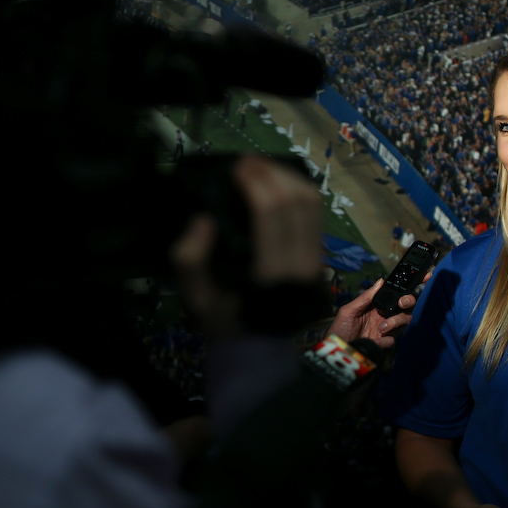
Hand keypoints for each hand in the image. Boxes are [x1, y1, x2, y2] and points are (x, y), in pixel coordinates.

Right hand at [169, 154, 320, 340]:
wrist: (256, 345)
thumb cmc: (222, 319)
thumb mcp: (194, 297)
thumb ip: (189, 259)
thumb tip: (204, 219)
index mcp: (269, 274)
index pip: (271, 214)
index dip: (255, 182)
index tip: (235, 168)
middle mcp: (300, 265)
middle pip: (296, 201)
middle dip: (271, 173)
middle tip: (246, 162)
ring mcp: (314, 261)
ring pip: (312, 204)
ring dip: (288, 177)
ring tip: (262, 168)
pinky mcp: (318, 257)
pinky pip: (316, 215)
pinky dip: (299, 190)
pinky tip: (278, 183)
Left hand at [325, 273, 430, 349]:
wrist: (335, 351)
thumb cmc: (339, 329)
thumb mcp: (349, 310)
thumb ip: (365, 297)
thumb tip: (381, 281)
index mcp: (376, 304)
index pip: (396, 292)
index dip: (411, 283)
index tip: (425, 275)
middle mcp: (384, 315)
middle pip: (406, 305)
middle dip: (408, 301)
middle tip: (401, 303)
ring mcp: (386, 329)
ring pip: (404, 320)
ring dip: (395, 322)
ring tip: (380, 328)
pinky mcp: (384, 343)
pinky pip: (393, 341)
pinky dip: (385, 341)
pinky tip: (374, 341)